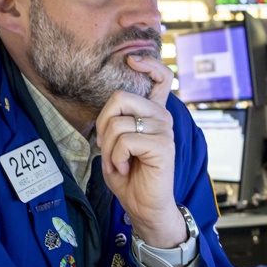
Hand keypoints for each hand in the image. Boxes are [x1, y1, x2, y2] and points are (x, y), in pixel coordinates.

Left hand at [94, 54, 181, 246]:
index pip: (161, 77)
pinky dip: (116, 158)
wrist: (143, 206)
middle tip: (106, 146)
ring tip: (119, 162)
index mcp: (153, 112)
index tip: (132, 60)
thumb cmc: (129, 175)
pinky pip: (125, 141)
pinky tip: (126, 168)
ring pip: (118, 123)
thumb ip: (115, 121)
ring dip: (108, 148)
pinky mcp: (163, 145)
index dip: (148, 63)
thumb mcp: (116, 143)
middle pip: (119, 97)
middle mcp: (162, 116)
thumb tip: (109, 110)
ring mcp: (164, 130)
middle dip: (102, 124)